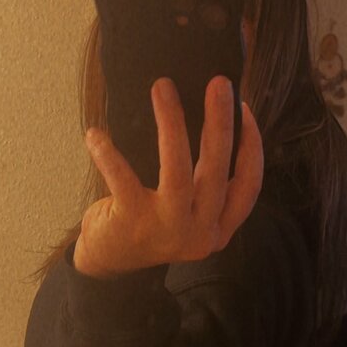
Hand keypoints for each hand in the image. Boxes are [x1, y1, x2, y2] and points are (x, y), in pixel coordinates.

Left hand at [73, 75, 263, 278]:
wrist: (110, 263)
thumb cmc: (152, 223)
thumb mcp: (189, 211)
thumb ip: (206, 183)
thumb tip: (217, 118)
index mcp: (218, 228)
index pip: (248, 187)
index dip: (252, 147)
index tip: (245, 109)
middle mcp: (199, 234)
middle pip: (215, 173)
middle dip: (219, 124)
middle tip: (219, 83)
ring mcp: (167, 231)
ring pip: (177, 172)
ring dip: (171, 125)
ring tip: (163, 87)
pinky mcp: (133, 224)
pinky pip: (124, 180)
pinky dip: (108, 154)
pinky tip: (95, 134)